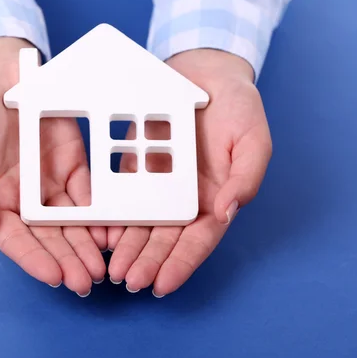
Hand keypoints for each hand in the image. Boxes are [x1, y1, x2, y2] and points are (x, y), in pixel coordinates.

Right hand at [0, 37, 106, 295]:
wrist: (1, 70)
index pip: (14, 238)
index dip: (34, 259)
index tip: (54, 277)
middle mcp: (24, 199)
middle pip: (47, 237)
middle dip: (66, 261)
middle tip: (86, 282)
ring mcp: (50, 184)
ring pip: (71, 223)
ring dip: (86, 246)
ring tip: (101, 268)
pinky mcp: (73, 166)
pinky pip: (88, 195)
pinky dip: (100, 216)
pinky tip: (110, 234)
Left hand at [107, 49, 271, 296]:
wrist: (205, 72)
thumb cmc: (238, 107)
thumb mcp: (253, 140)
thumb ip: (246, 178)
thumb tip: (227, 212)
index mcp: (216, 198)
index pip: (198, 240)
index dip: (181, 264)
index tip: (162, 285)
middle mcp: (186, 198)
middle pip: (166, 239)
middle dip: (149, 262)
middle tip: (129, 282)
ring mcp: (160, 184)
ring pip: (143, 224)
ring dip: (129, 248)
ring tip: (113, 269)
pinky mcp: (136, 167)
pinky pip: (124, 195)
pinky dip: (115, 216)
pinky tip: (103, 233)